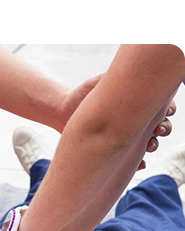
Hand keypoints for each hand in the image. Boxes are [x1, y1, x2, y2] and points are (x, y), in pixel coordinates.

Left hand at [57, 76, 174, 169]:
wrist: (61, 113)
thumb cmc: (80, 95)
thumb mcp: (99, 83)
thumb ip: (114, 78)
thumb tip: (130, 65)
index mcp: (134, 104)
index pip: (159, 106)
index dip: (168, 109)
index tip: (168, 111)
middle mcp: (132, 120)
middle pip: (158, 125)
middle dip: (164, 128)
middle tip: (158, 130)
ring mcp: (123, 136)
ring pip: (147, 143)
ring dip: (153, 145)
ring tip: (150, 147)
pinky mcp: (111, 150)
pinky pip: (128, 161)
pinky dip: (137, 163)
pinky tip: (140, 165)